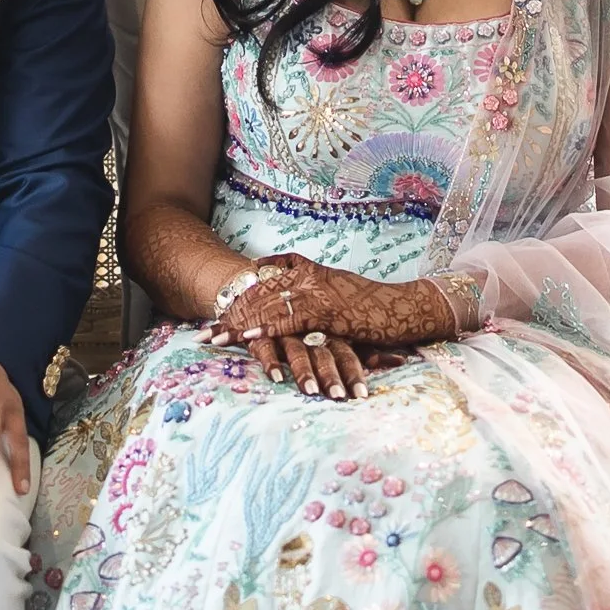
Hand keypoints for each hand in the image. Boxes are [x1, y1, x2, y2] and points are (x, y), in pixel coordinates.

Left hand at [212, 261, 465, 396]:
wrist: (405, 308)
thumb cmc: (372, 305)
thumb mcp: (336, 291)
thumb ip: (309, 288)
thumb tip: (283, 294)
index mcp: (308, 272)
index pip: (263, 285)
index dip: (238, 301)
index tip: (214, 315)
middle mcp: (309, 278)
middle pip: (260, 296)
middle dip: (231, 315)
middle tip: (204, 331)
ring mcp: (319, 292)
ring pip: (270, 306)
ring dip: (241, 324)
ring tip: (216, 337)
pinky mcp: (330, 310)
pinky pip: (293, 319)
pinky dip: (270, 327)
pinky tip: (250, 337)